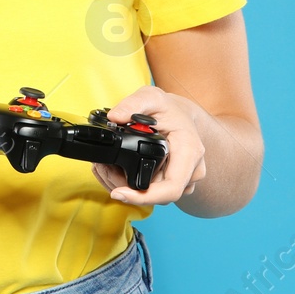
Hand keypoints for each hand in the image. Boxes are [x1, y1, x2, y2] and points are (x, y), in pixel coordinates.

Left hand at [91, 86, 206, 205]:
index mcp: (189, 151)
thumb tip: (115, 117)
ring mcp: (184, 180)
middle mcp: (191, 170)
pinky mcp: (173, 183)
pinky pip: (152, 192)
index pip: (171, 188)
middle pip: (157, 195)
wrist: (182, 115)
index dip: (145, 197)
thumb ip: (133, 104)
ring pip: (152, 195)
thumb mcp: (151, 96)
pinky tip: (117, 170)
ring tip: (106, 166)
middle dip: (126, 188)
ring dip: (126, 186)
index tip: (120, 193)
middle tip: (103, 169)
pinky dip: (131, 185)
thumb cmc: (169, 108)